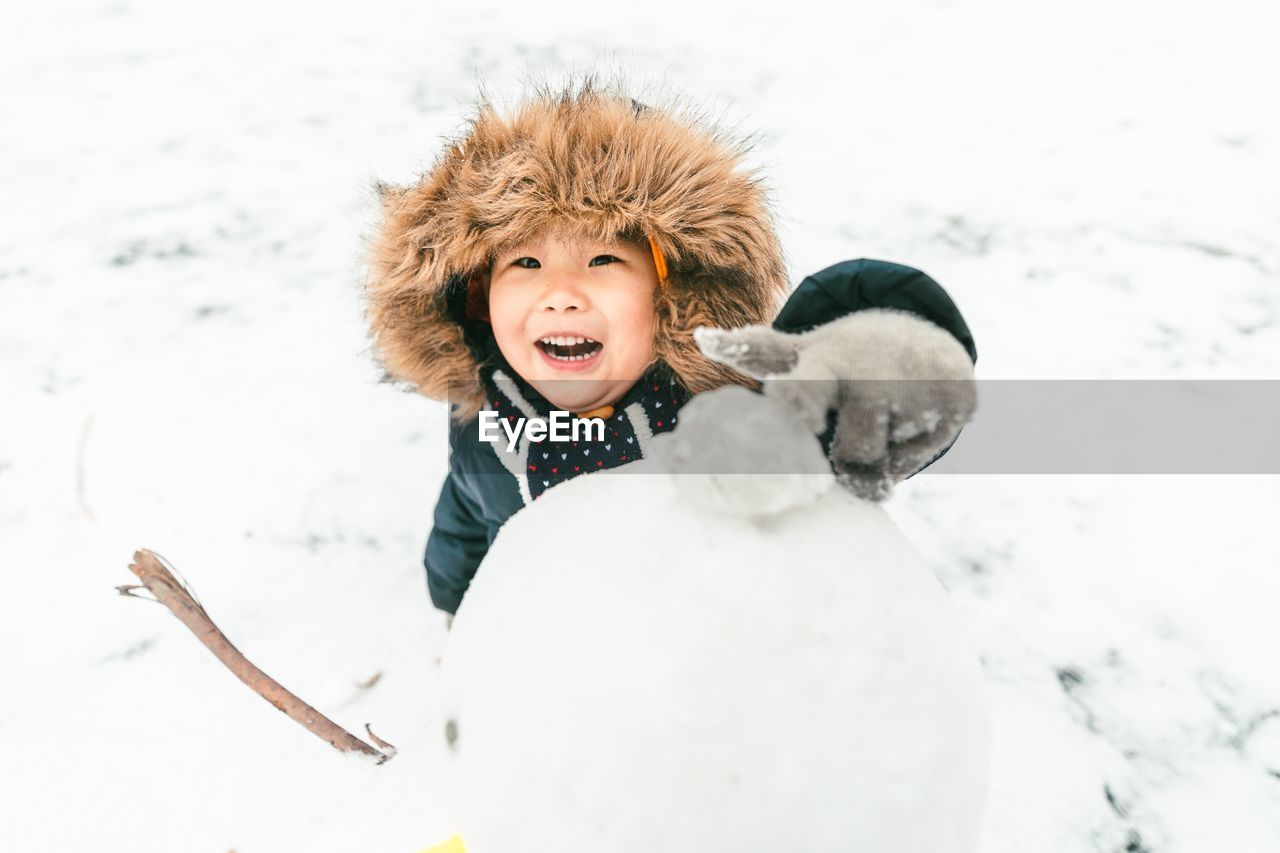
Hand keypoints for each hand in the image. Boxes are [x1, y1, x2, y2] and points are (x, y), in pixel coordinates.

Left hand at [694, 309, 976, 500]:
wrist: (922, 336)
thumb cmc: (844, 358)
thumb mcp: (803, 352)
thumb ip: (752, 350)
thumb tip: (702, 338)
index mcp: (827, 365)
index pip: (808, 392)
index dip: (801, 409)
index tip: (799, 426)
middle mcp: (874, 377)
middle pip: (849, 459)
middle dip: (841, 461)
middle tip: (843, 430)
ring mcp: (919, 392)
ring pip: (880, 468)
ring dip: (872, 461)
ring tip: (874, 421)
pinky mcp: (957, 404)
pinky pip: (912, 463)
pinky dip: (903, 457)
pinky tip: (904, 422)